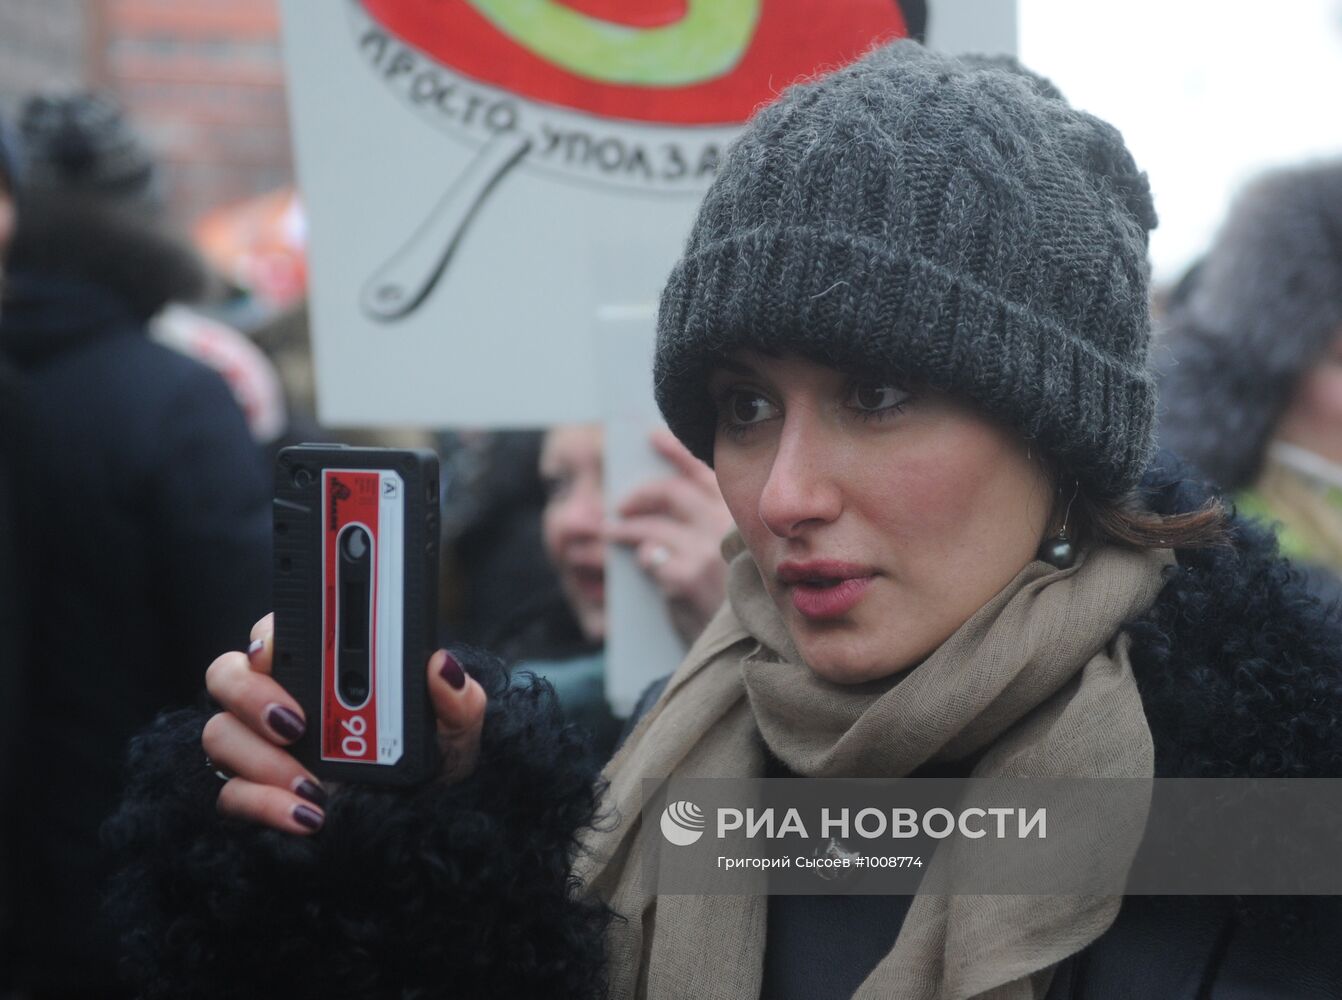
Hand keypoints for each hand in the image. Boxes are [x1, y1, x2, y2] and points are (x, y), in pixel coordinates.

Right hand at [202, 613, 486, 834]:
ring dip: (261, 759)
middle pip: (228, 673)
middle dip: (251, 694)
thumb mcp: (455, 730)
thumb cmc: (432, 762)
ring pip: (220, 734)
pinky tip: (308, 815)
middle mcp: (282, 699)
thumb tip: (443, 667)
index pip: (276, 631)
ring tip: (313, 785)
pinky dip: (263, 805)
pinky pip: (231, 795)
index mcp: (323, 669)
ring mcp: (262, 747)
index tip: (275, 650)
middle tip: (296, 722)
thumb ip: (458, 698)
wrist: (422, 824)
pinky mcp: (255, 794)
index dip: (267, 634)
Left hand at [605, 429, 734, 642]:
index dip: (675, 450)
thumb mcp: (728, 555)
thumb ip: (702, 525)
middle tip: (619, 505)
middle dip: (637, 495)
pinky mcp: (686, 576)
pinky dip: (633, 558)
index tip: (649, 437)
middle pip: (670, 492)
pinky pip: (647, 556)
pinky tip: (629, 564)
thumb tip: (654, 499)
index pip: (704, 471)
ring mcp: (706, 550)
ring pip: (649, 526)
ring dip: (620, 528)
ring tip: (606, 531)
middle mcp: (727, 526)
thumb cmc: (731, 599)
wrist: (742, 649)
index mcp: (739, 515)